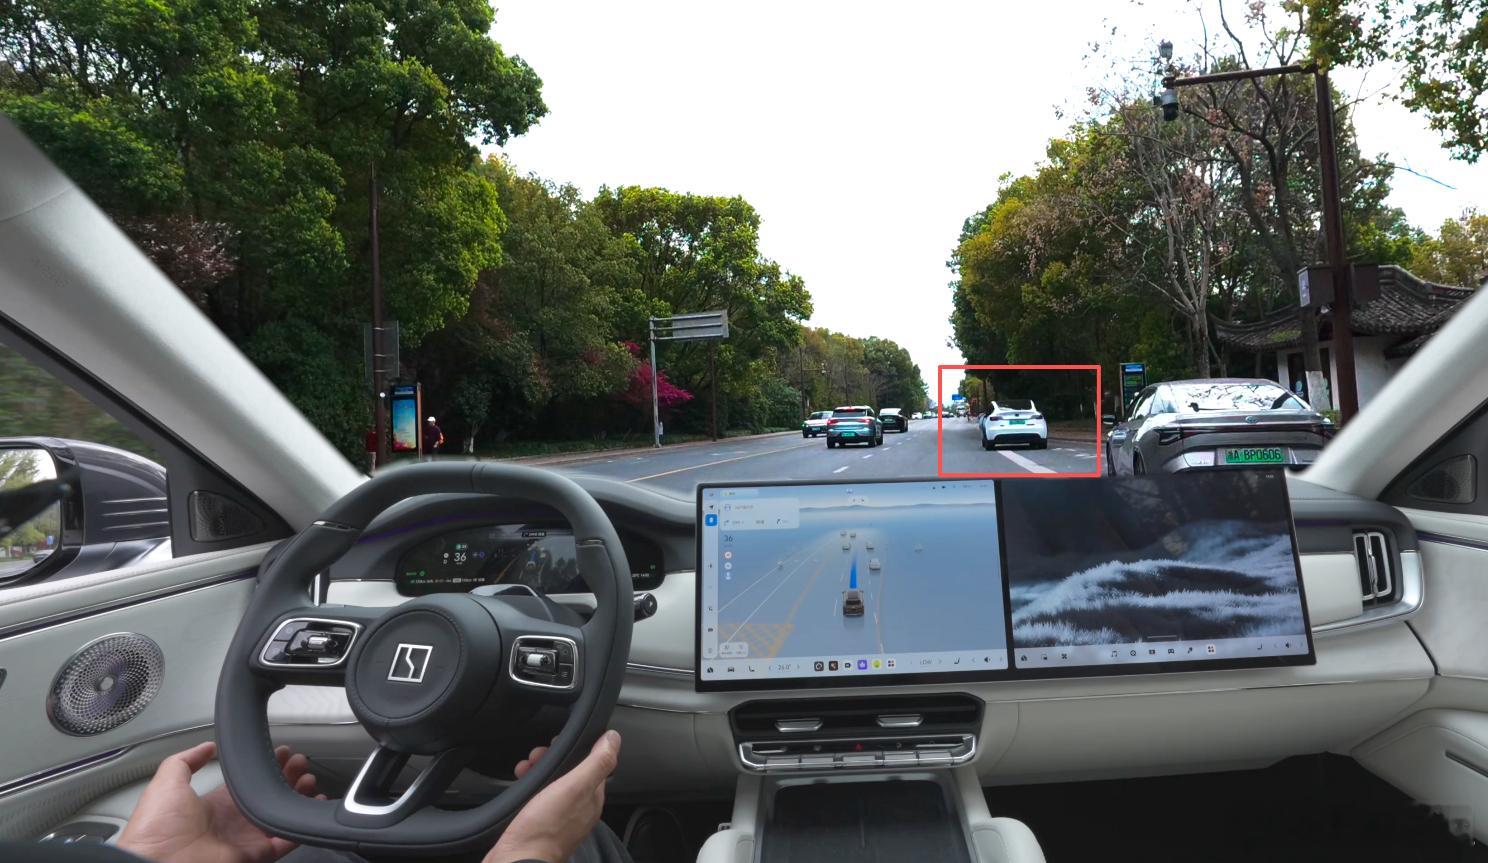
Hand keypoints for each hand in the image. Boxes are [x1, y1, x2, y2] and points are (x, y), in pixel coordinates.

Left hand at [118, 741, 320, 862]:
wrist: (157, 862)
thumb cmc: (156, 828)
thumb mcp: (167, 782)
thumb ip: (186, 760)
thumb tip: (207, 746)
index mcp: (212, 805)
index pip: (247, 783)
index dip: (264, 768)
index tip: (280, 752)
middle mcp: (231, 822)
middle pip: (267, 797)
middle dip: (285, 778)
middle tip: (299, 762)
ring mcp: (244, 840)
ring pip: (279, 816)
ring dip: (295, 797)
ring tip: (308, 779)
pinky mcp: (255, 855)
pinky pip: (284, 841)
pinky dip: (299, 828)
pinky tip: (309, 808)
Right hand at [485, 730, 621, 862]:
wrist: (518, 860)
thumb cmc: (544, 829)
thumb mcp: (574, 787)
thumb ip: (596, 762)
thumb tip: (613, 738)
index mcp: (592, 799)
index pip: (592, 763)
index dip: (576, 748)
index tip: (557, 741)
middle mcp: (579, 809)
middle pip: (570, 772)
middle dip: (553, 758)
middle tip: (536, 755)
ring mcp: (559, 818)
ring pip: (553, 783)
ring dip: (540, 769)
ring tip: (525, 767)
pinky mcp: (540, 824)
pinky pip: (539, 797)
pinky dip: (530, 785)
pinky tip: (521, 783)